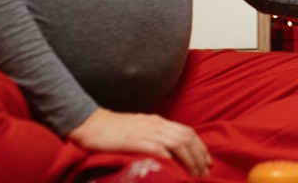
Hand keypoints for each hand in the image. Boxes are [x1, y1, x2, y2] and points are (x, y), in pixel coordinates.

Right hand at [68, 107, 210, 176]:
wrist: (91, 124)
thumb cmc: (112, 129)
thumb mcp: (139, 129)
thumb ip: (154, 136)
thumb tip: (169, 152)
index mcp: (158, 121)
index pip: (187, 131)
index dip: (200, 146)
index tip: (207, 161)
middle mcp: (157, 125)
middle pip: (187, 137)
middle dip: (200, 155)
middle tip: (206, 172)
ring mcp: (147, 132)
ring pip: (178, 143)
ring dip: (191, 160)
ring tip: (196, 175)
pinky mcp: (137, 142)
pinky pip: (159, 150)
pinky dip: (171, 159)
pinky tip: (176, 170)